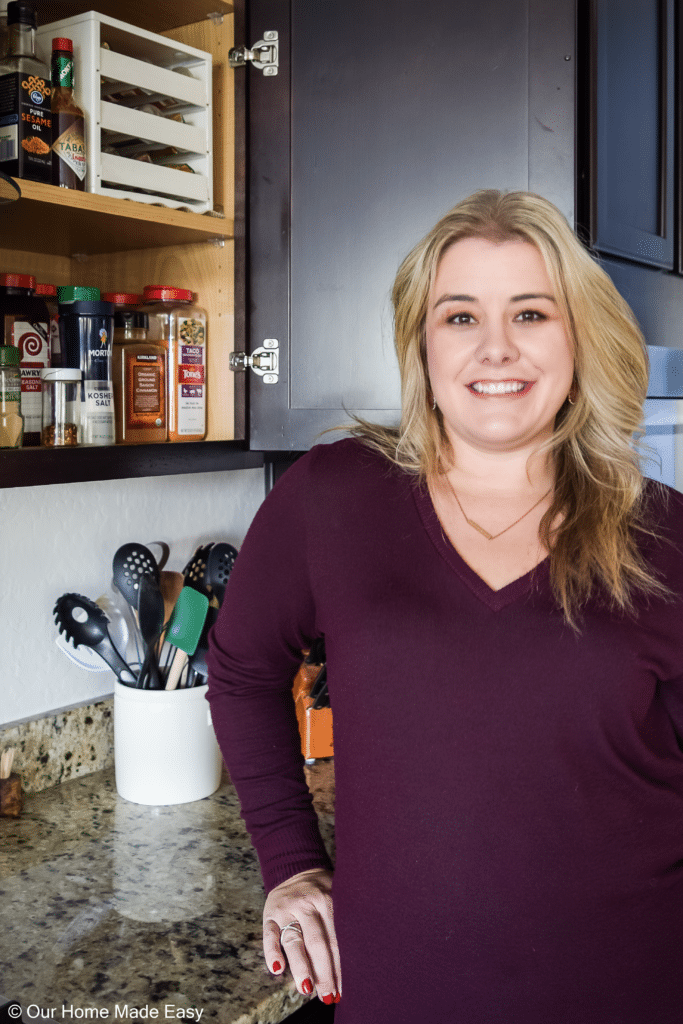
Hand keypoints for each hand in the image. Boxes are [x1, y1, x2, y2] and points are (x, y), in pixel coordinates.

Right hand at [263, 867, 340, 1004]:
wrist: (295, 866)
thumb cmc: (322, 889)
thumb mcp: (337, 895)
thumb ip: (342, 920)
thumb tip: (354, 960)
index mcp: (328, 900)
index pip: (335, 938)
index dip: (340, 965)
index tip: (344, 988)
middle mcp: (307, 904)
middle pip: (317, 942)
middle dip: (323, 972)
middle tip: (328, 995)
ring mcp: (287, 909)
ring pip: (294, 940)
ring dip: (300, 966)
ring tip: (307, 988)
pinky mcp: (270, 913)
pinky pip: (269, 935)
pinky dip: (272, 952)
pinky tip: (277, 969)